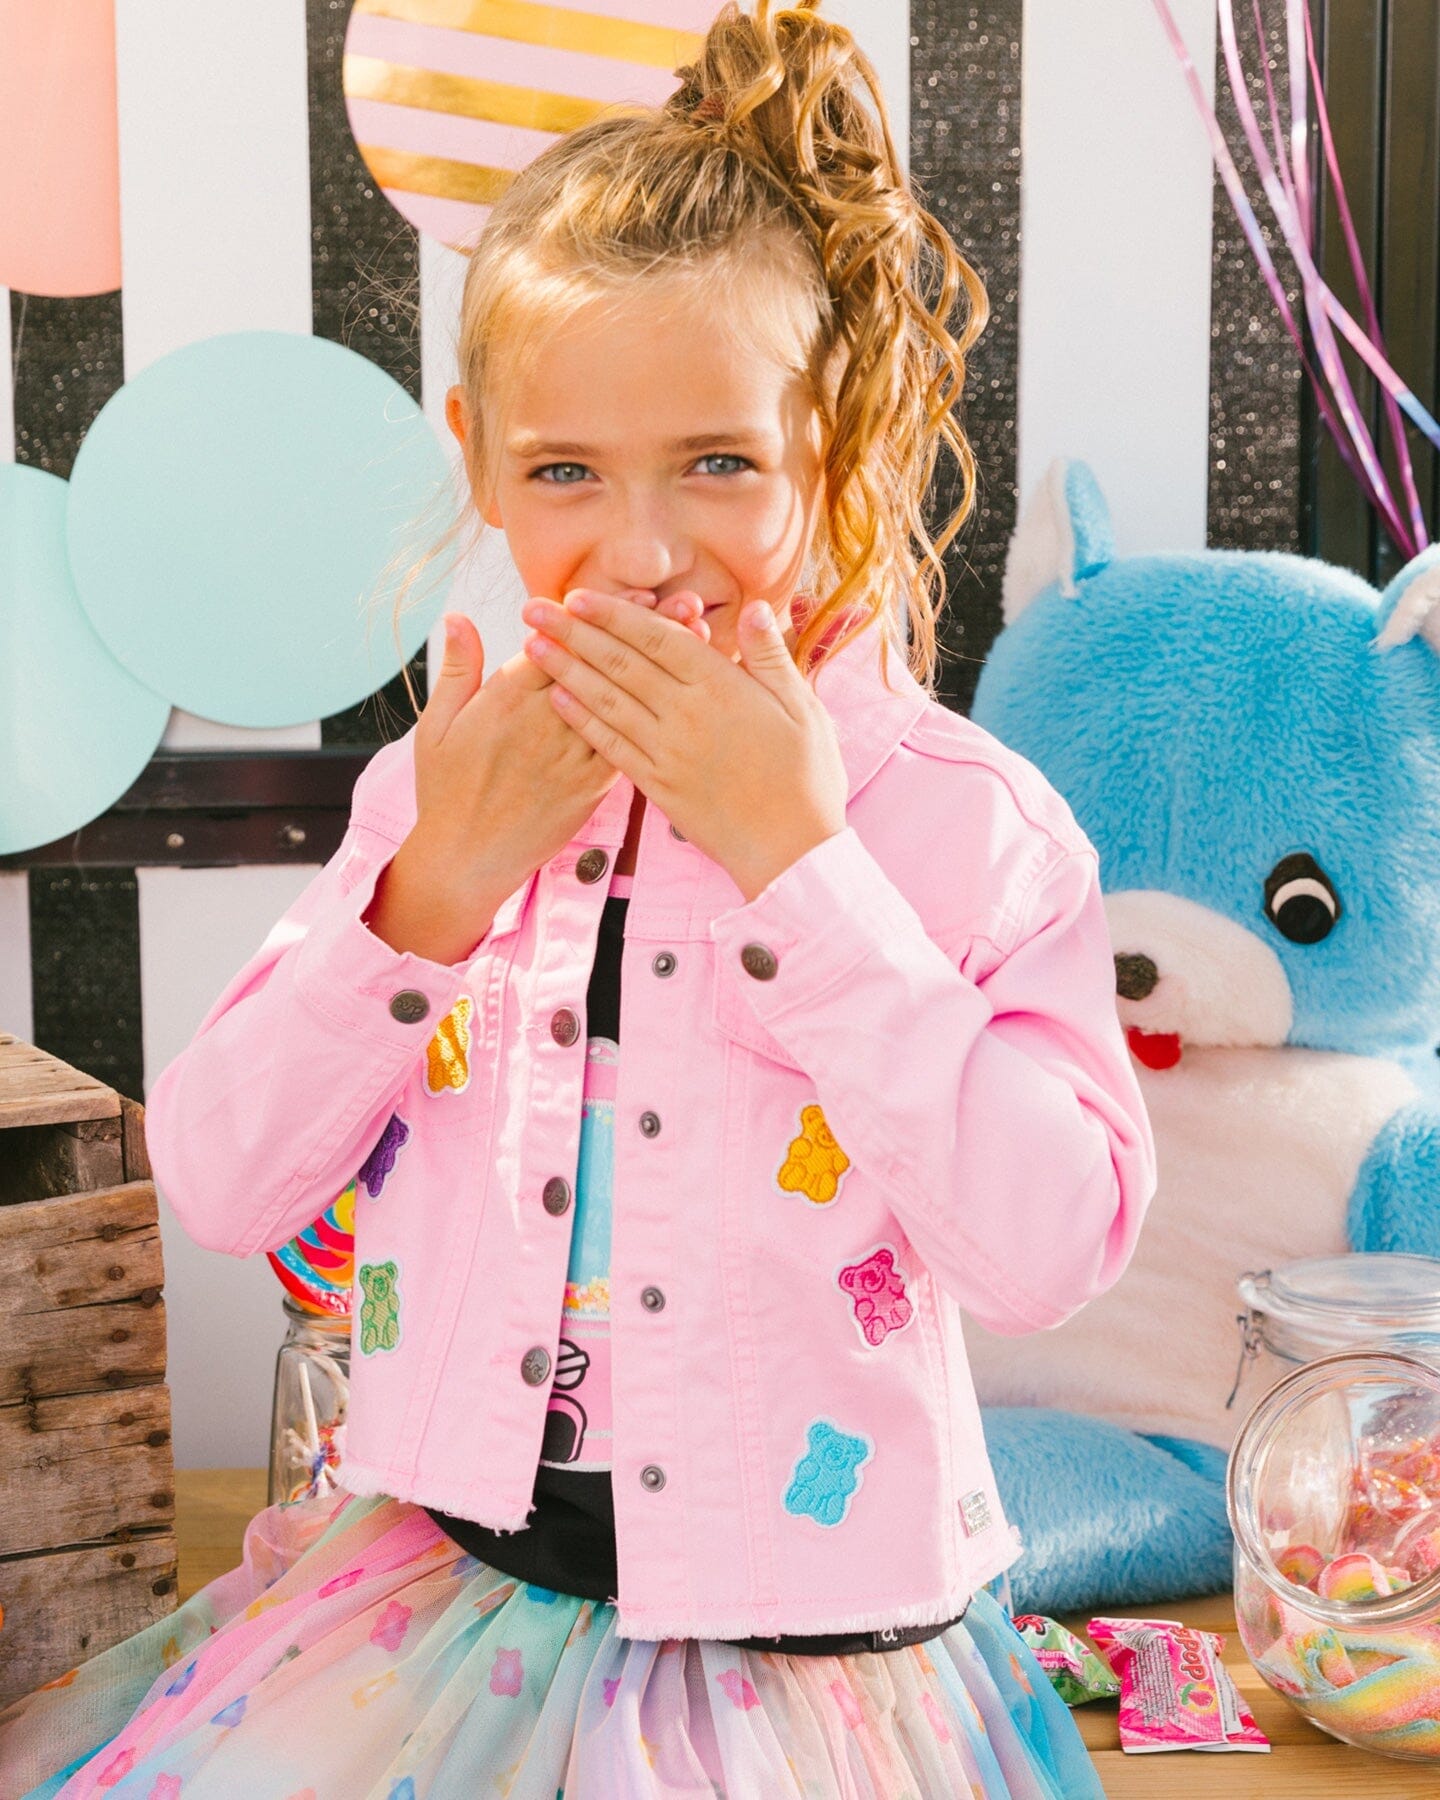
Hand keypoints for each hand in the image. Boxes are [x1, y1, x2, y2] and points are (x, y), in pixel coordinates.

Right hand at [366, 591, 709, 960]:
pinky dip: (660, 717)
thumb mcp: (438, 727)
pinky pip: (630, 744)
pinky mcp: (591, 785)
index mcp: (510, 698)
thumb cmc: (447, 791)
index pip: (564, 643)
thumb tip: (457, 617)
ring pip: (626, 702)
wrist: (467, 859)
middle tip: (687, 603)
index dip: (605, 616)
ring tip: (700, 641)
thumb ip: (457, 670)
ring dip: (664, 670)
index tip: (638, 592)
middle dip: (649, 633)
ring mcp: (573, 755)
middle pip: (605, 666)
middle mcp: (548, 722)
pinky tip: (688, 698)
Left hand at [520, 589, 847, 901]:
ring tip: (532, 645)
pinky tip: (557, 700)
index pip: (659, 637)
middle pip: (621, 663)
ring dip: (566, 670)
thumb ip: (771, 655)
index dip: (615, 614)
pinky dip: (582, 720)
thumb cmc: (806, 776)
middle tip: (534, 608)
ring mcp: (667, 752)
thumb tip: (756, 606)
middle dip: (573, 632)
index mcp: (722, 688)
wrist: (792, 851)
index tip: (578, 595)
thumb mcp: (803, 707)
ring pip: (607, 701)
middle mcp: (686, 715)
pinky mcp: (657, 785)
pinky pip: (611, 746)